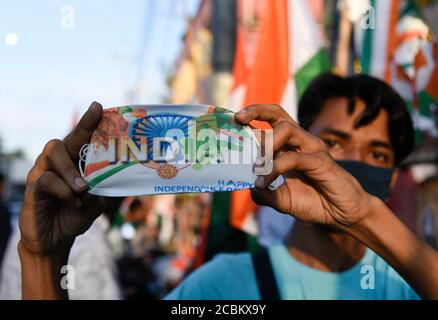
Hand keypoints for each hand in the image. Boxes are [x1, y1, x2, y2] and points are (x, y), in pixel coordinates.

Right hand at [19, 102, 104, 255]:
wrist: (55, 241)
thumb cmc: (74, 216)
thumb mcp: (94, 205)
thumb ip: (101, 193)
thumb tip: (108, 182)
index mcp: (71, 164)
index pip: (79, 139)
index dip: (88, 122)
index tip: (98, 107)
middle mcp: (54, 165)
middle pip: (62, 140)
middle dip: (80, 133)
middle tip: (98, 140)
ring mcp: (41, 175)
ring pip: (52, 154)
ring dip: (71, 170)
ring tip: (84, 188)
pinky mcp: (32, 190)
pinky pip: (46, 180)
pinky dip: (63, 190)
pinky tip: (74, 201)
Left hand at [236, 104, 374, 227]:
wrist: (343, 215)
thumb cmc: (314, 202)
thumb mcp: (282, 200)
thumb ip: (264, 193)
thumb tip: (249, 187)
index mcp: (290, 147)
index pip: (270, 122)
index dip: (252, 116)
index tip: (232, 119)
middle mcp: (301, 142)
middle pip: (278, 114)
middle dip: (256, 112)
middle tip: (238, 120)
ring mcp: (312, 149)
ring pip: (286, 130)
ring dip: (265, 146)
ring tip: (256, 167)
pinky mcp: (321, 161)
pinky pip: (294, 158)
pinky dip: (275, 168)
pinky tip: (264, 181)